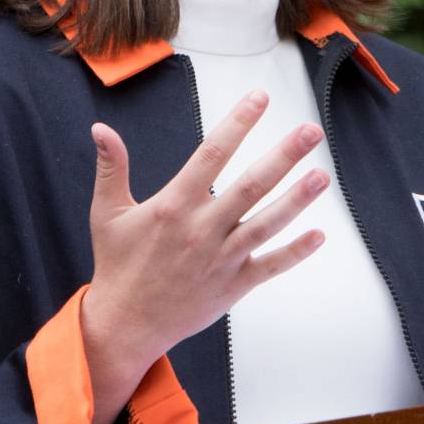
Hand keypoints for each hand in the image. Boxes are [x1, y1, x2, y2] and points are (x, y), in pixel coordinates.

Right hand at [80, 90, 329, 423]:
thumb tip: (101, 129)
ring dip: (297, 200)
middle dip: (283, 156)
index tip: (260, 98)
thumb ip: (111, 169)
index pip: (212, 155)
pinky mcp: (234, 285)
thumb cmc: (117, 264)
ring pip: (267, 224)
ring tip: (323, 176)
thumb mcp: (107, 213)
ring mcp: (221, 258)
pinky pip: (270, 266)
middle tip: (312, 131)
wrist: (125, 324)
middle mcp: (201, 229)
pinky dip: (295, 252)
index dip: (237, 124)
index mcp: (173, 206)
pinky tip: (320, 235)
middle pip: (250, 186)